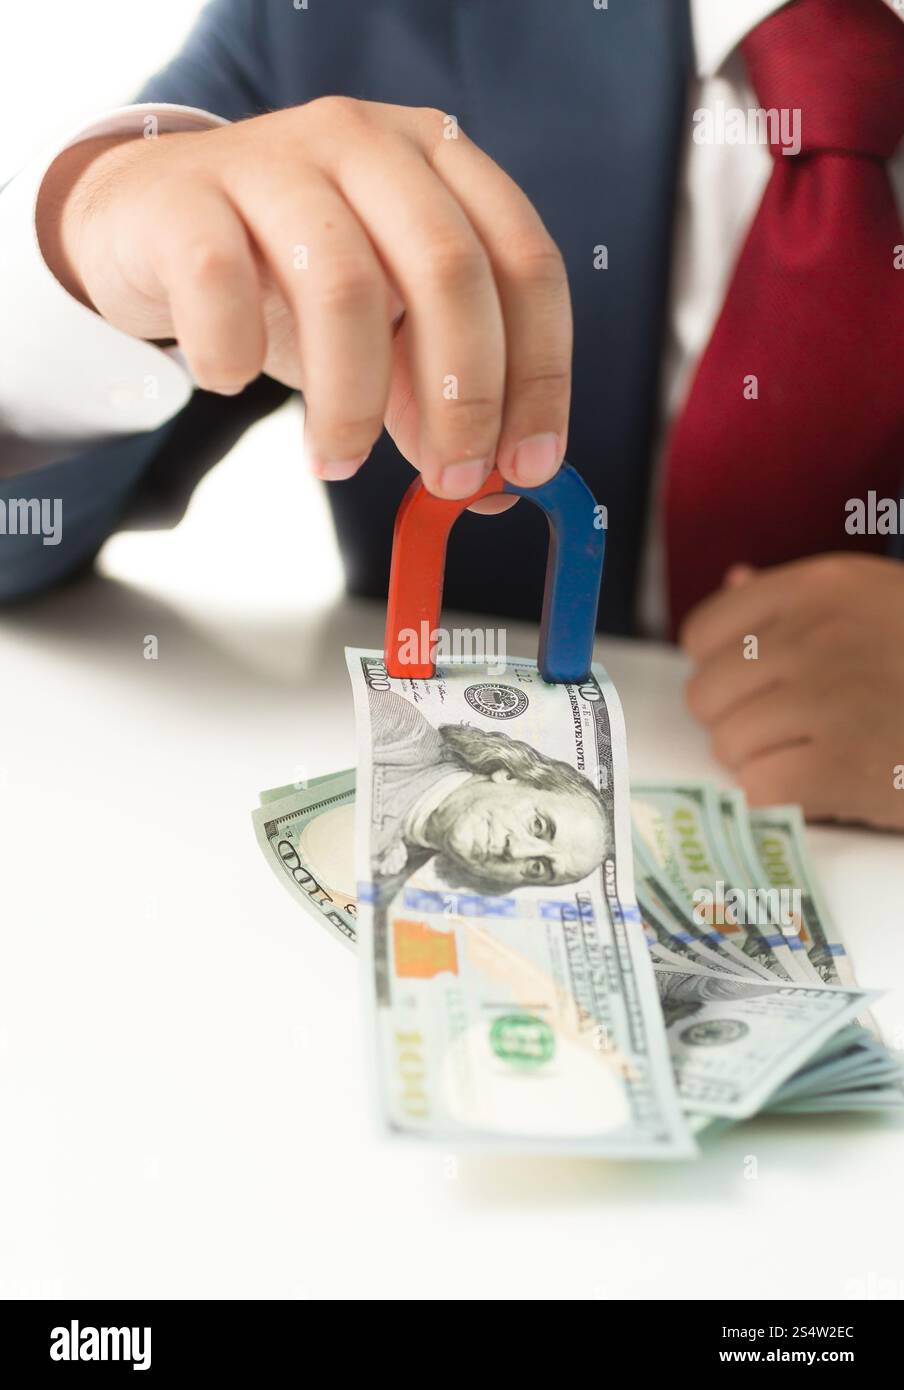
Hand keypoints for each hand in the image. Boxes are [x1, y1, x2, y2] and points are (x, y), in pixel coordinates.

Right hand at [36, 101, 571, 504]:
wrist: (151, 223)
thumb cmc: (285, 278)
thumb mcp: (381, 331)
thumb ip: (435, 395)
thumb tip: (491, 489)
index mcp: (440, 163)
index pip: (525, 264)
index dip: (540, 375)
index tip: (529, 465)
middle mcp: (368, 143)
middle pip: (450, 270)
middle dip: (463, 397)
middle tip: (450, 480)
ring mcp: (275, 158)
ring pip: (344, 286)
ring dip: (353, 402)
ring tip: (336, 463)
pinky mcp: (186, 195)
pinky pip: (222, 283)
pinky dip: (234, 353)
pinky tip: (231, 379)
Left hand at [681, 554, 903, 830]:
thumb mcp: (881, 600)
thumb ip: (802, 599)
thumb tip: (732, 582)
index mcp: (819, 586)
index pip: (704, 632)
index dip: (725, 671)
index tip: (761, 689)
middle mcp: (814, 634)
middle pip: (708, 695)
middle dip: (743, 722)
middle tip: (798, 732)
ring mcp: (828, 698)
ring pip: (730, 746)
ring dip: (769, 763)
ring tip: (828, 756)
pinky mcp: (843, 764)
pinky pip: (759, 790)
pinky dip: (786, 801)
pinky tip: (831, 789)